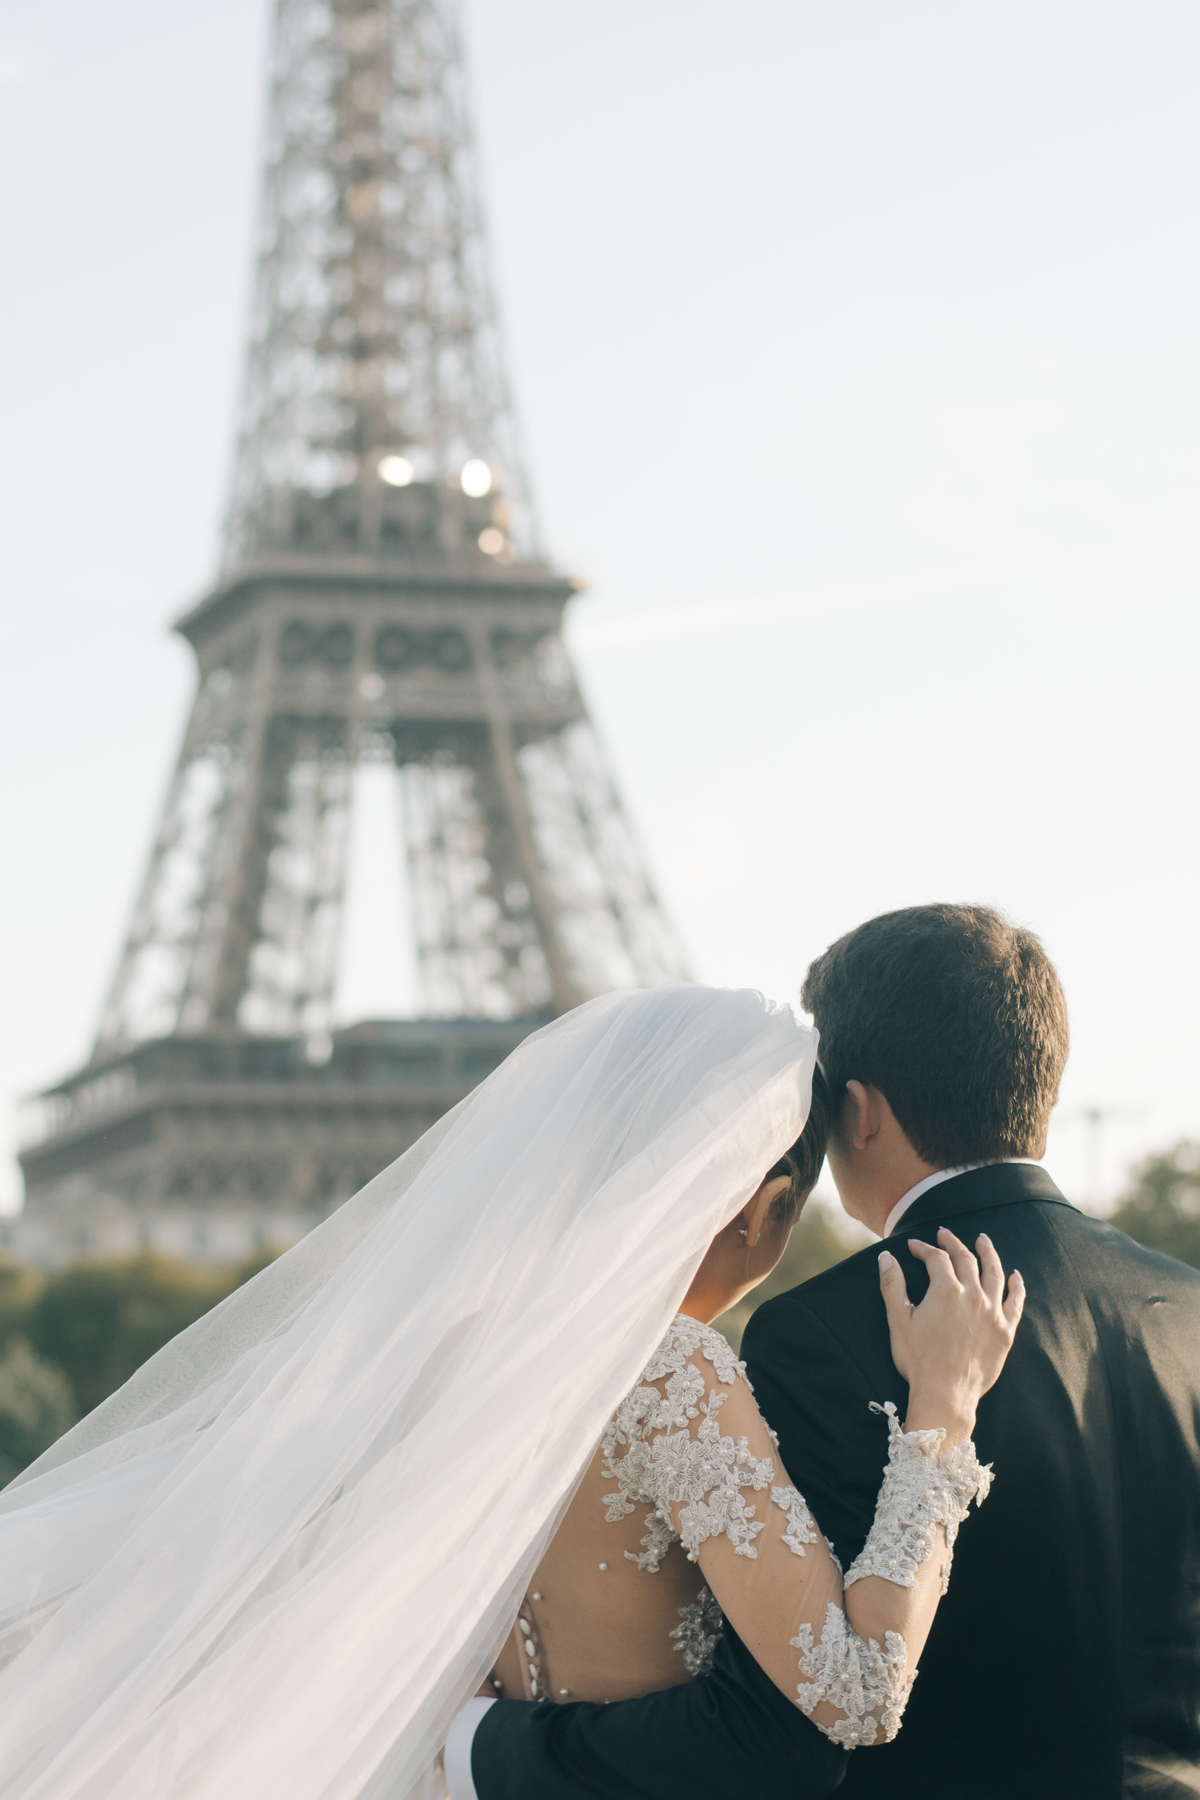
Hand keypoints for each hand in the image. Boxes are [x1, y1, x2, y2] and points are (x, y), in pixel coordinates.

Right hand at [878, 1228, 1023, 1438]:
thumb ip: (892, 1285)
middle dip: (952, 1243)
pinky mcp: (1006, 1331)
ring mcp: (993, 1312)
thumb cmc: (919, 1360)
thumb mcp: (898, 1320)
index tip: (914, 1246)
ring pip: (994, 1273)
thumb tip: (886, 1258)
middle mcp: (973, 1295)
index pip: (936, 1258)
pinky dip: (1017, 1286)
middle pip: (966, 1259)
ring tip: (983, 1240)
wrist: (946, 1394)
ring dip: (988, 1253)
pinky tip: (1016, 1276)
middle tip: (944, 1234)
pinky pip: (1016, 1302)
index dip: (923, 1248)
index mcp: (946, 1290)